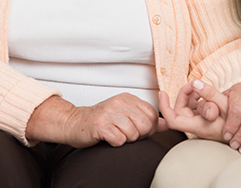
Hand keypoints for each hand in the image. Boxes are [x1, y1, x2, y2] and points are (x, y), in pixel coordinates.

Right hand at [26, 94, 166, 147]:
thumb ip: (146, 118)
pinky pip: (119, 140)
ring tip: (115, 134)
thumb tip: (166, 124)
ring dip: (126, 139)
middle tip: (125, 134)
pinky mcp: (100, 124)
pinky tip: (108, 138)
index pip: (153, 114)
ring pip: (133, 133)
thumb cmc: (101, 121)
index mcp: (128, 98)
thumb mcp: (125, 115)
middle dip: (138, 135)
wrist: (75, 123)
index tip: (138, 130)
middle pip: (145, 125)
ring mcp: (109, 112)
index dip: (149, 128)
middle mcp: (119, 102)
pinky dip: (115, 143)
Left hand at [159, 80, 228, 140]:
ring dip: (193, 95)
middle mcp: (198, 126)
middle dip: (185, 94)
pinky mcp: (207, 120)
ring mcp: (202, 123)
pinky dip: (199, 98)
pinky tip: (209, 94)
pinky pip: (197, 108)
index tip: (162, 93)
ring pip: (189, 108)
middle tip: (196, 85)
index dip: (164, 107)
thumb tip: (195, 83)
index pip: (173, 120)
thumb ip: (210, 95)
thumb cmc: (239, 123)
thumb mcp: (226, 106)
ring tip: (203, 89)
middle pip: (181, 109)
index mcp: (199, 126)